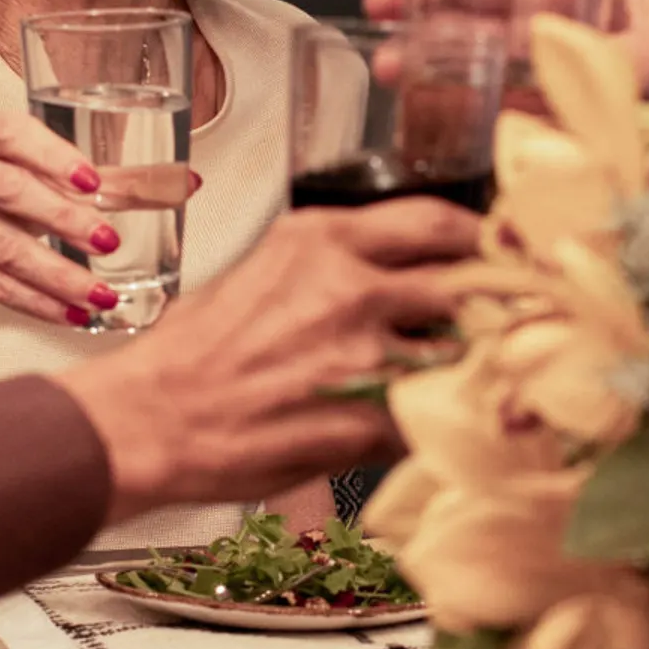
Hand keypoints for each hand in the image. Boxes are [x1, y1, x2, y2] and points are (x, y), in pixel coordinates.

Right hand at [0, 113, 175, 329]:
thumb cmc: (11, 189)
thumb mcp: (53, 174)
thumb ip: (116, 178)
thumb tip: (189, 182)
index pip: (13, 134)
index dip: (52, 157)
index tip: (93, 183)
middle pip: (7, 191)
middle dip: (62, 220)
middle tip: (110, 241)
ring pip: (1, 247)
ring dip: (56, 276)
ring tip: (101, 296)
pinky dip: (36, 303)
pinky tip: (71, 315)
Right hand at [54, 200, 484, 517]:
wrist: (148, 420)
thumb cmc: (192, 354)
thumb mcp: (264, 272)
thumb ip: (332, 265)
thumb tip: (389, 273)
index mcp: (321, 241)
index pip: (434, 222)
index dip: (478, 240)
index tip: (497, 251)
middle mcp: (348, 288)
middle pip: (464, 283)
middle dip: (488, 302)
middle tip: (500, 316)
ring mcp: (360, 356)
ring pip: (455, 353)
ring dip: (459, 367)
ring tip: (450, 377)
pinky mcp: (361, 421)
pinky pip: (422, 419)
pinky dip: (425, 424)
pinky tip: (415, 426)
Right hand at [365, 0, 648, 96]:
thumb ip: (624, 53)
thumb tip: (567, 63)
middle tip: (384, 0)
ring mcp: (551, 37)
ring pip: (475, 25)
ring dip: (428, 39)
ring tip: (395, 63)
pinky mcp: (546, 89)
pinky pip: (493, 82)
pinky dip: (459, 92)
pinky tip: (431, 102)